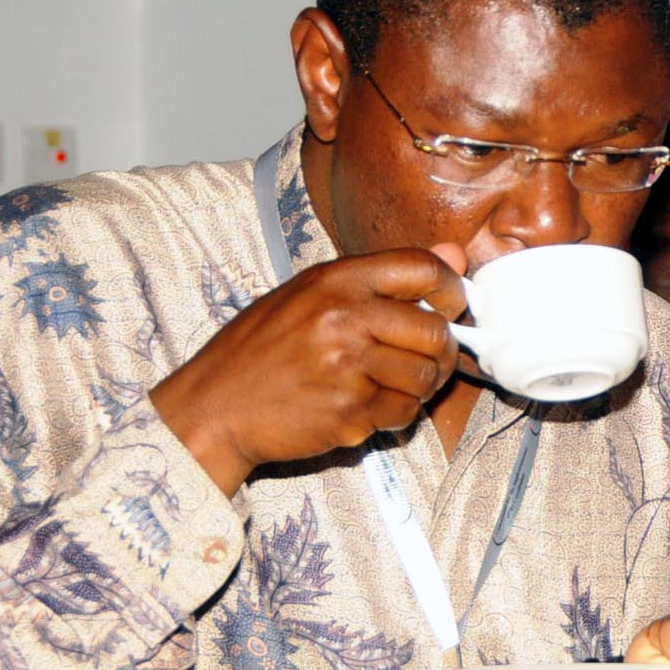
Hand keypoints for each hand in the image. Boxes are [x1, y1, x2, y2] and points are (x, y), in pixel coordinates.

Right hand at [149, 247, 466, 495]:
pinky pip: (405, 413)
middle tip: (424, 361)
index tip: (451, 308)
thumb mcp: (311, 294)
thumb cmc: (262, 350)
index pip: (423, 268)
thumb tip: (457, 255)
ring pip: (427, 377)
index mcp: (335, 280)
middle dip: (440, 351)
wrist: (213, 408)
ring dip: (419, 387)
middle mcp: (343, 317)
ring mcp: (347, 367)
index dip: (451, 290)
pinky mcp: (349, 412)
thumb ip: (384, 279)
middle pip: (435, 331)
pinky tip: (368, 407)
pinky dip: (396, 415)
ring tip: (390, 385)